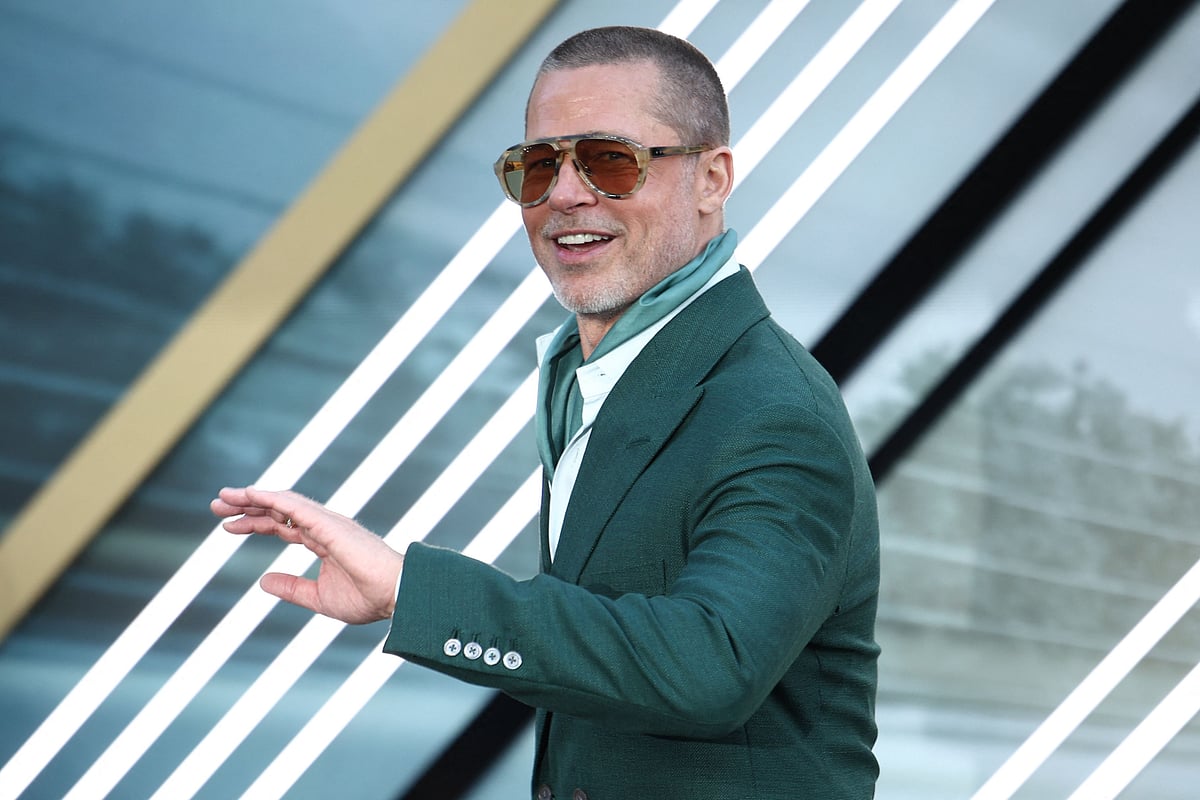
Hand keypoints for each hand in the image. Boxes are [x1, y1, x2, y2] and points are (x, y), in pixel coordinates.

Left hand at [212, 486, 403, 623]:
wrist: (395, 594)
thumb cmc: (368, 597)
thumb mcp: (319, 598)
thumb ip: (292, 588)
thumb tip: (263, 582)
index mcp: (321, 541)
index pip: (281, 526)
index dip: (254, 523)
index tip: (228, 526)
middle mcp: (322, 526)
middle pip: (276, 510)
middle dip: (246, 506)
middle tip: (216, 506)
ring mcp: (326, 522)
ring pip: (282, 502)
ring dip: (251, 498)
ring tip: (223, 497)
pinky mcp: (329, 524)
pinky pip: (295, 506)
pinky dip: (271, 498)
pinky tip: (250, 495)